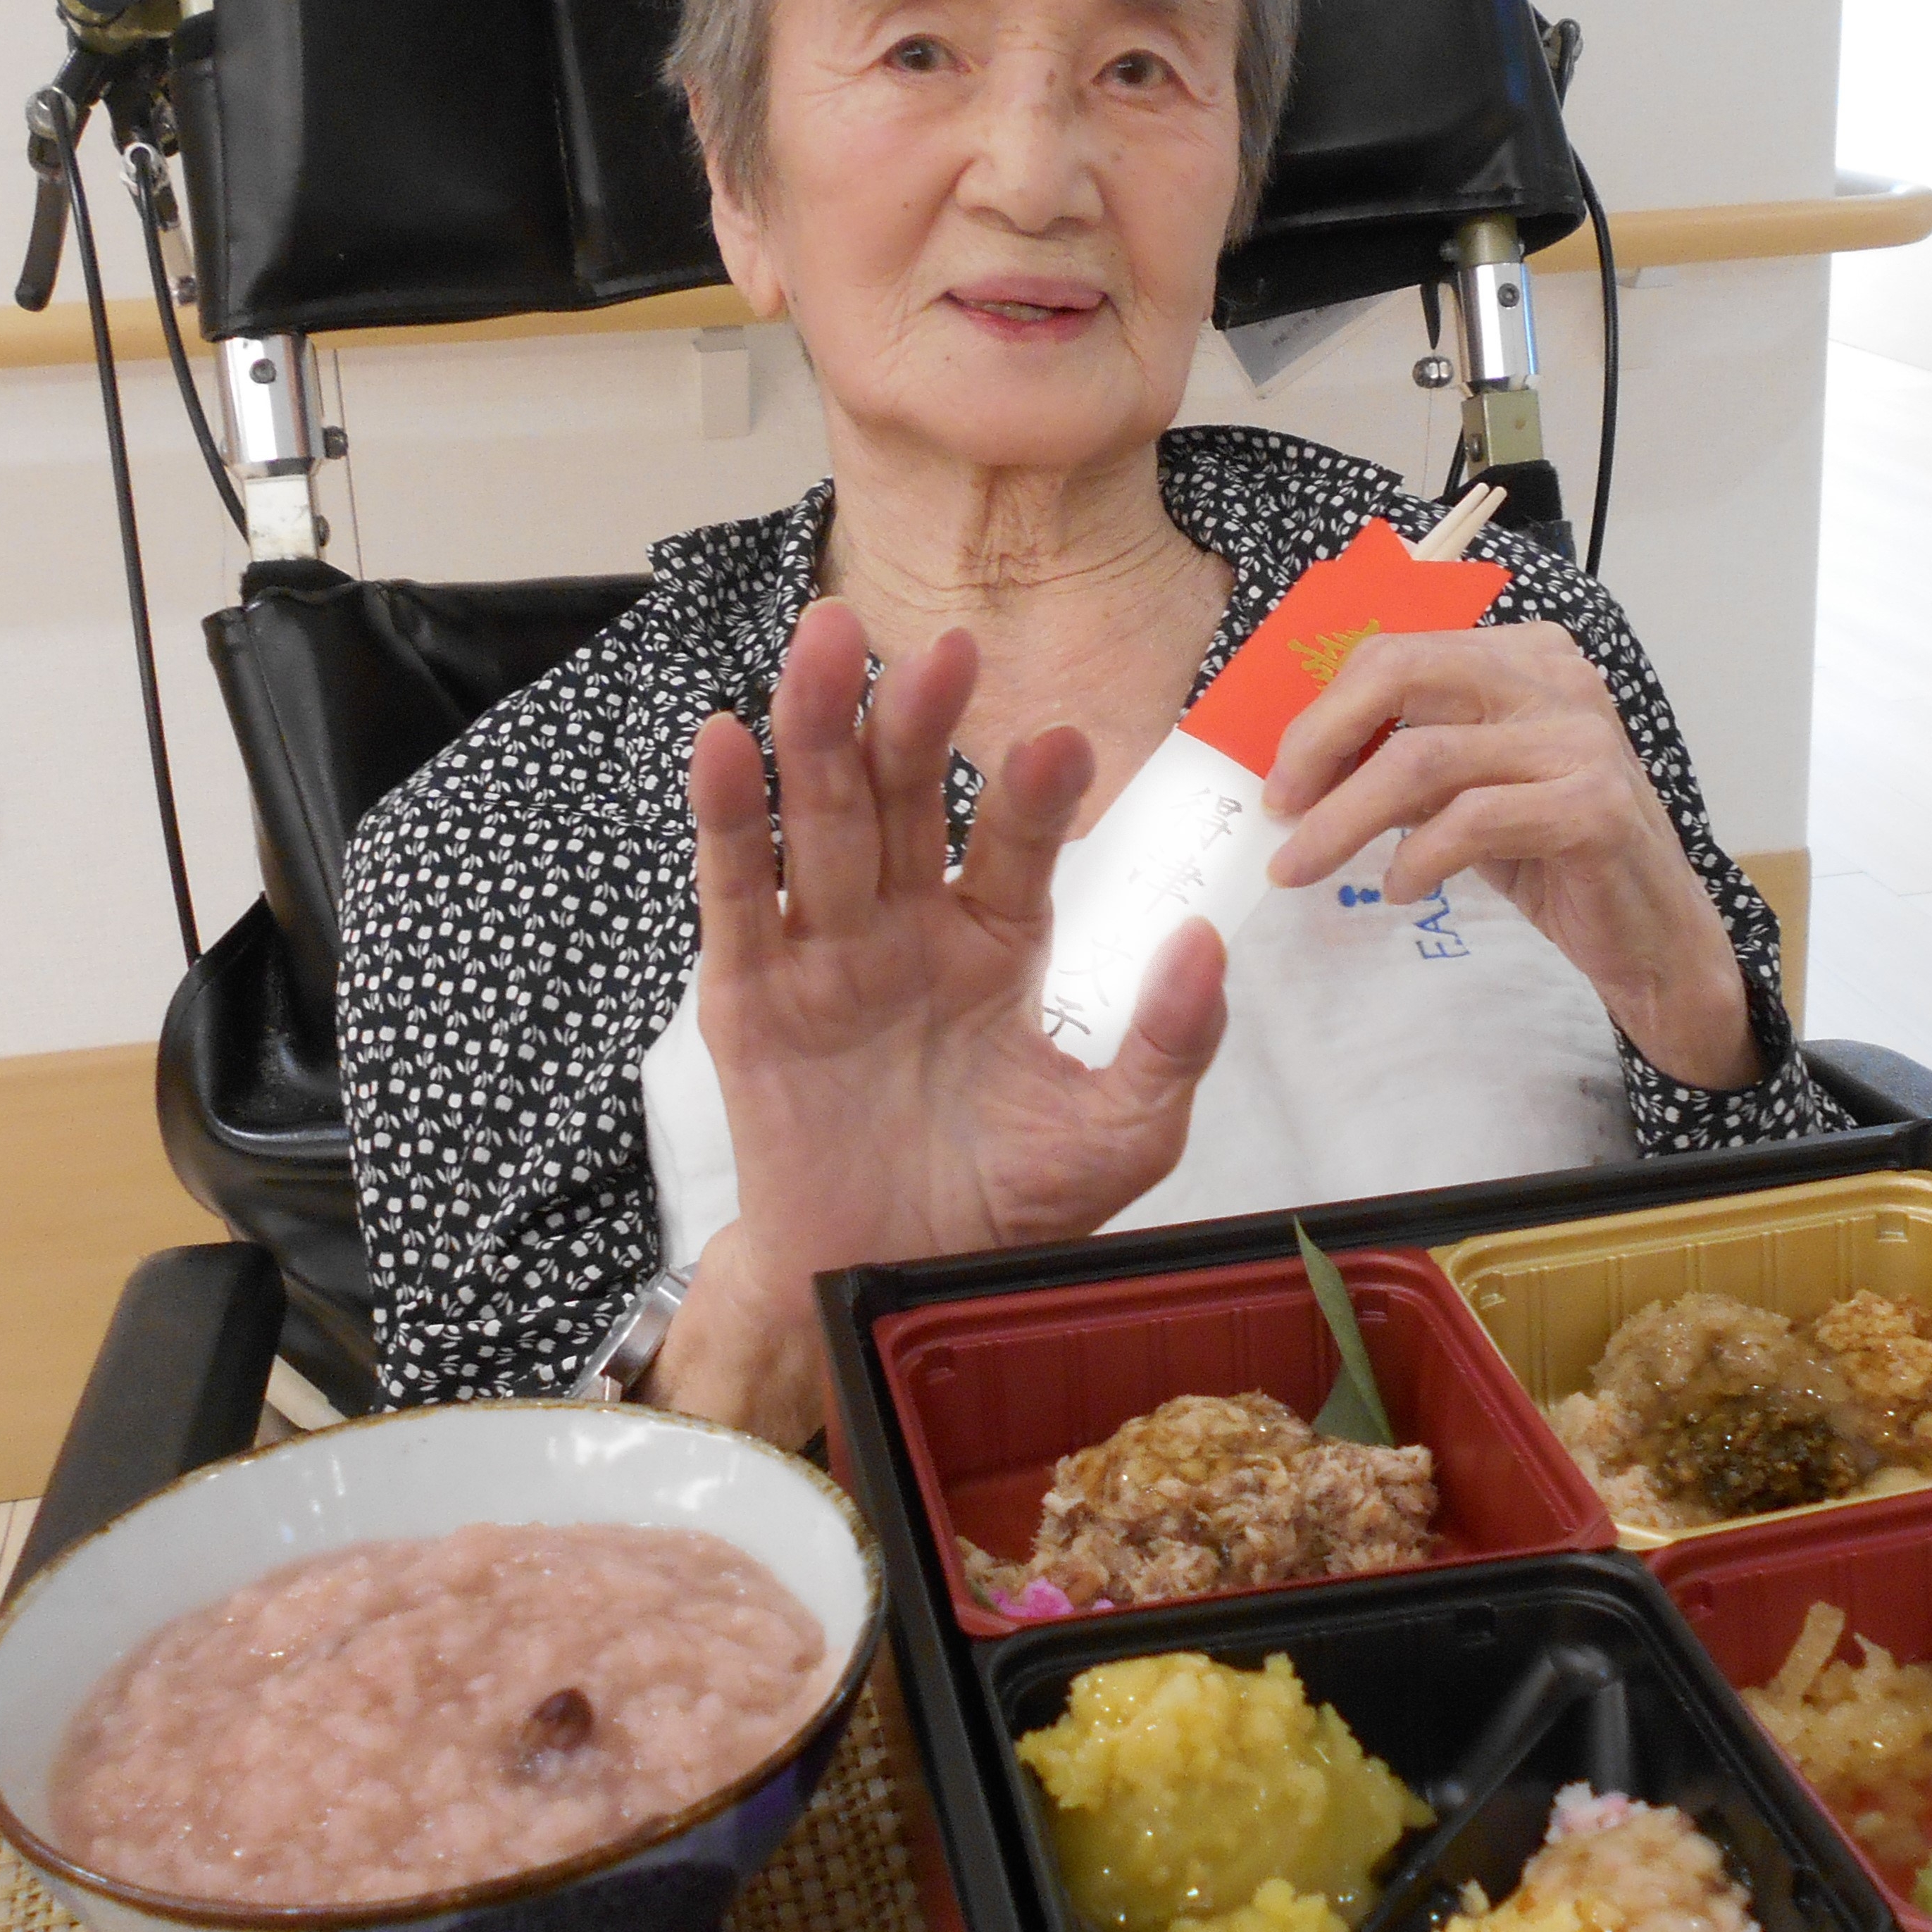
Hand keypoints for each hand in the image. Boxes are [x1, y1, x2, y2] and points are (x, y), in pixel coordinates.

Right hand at [643, 600, 1229, 1443]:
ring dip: (820, 727)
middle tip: (944, 647)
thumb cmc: (1003, 1214)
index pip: (1014, 845)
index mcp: (996, 943)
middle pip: (905, 799)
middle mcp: (906, 926)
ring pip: (818, 818)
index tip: (1063, 743)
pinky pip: (737, 893)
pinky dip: (729, 817)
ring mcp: (822, 952)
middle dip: (918, 722)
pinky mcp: (748, 993)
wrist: (888, 1289)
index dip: (1032, 796)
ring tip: (830, 642)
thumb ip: (1169, 1043)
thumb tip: (1206, 942)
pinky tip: (724, 739)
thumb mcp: (1119, 1136)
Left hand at [1260, 621, 1759, 1088]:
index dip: (1324, 712)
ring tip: (1302, 867)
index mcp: (1525, 656)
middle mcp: (1557, 678)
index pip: (1398, 652)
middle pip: (1402, 675)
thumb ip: (1405, 762)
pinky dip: (1416, 859)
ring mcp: (1581, 738)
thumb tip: (1300, 766)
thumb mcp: (1468, 794)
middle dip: (1319, 743)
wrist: (1652, 935)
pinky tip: (1399, 890)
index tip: (1282, 778)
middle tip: (1277, 809)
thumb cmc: (1554, 858)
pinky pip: (1471, 821)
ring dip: (1343, 820)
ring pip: (1422, 757)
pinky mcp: (1592, 806)